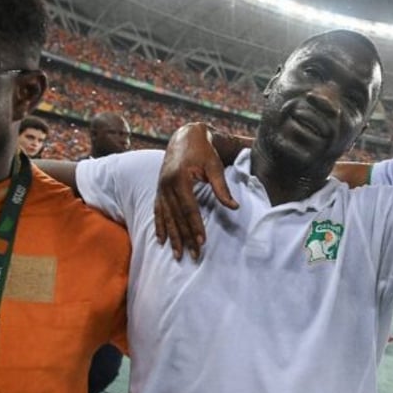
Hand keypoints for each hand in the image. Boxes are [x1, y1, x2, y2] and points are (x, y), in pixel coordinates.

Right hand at [154, 123, 237, 260]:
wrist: (184, 136)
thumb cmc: (202, 150)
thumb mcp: (214, 166)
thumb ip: (221, 188)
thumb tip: (234, 207)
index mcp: (180, 179)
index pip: (189, 208)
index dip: (195, 226)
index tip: (202, 242)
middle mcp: (166, 185)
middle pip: (177, 217)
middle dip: (185, 238)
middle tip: (192, 255)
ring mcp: (161, 187)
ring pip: (166, 217)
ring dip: (172, 237)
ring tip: (177, 254)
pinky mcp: (159, 189)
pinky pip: (158, 211)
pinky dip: (160, 226)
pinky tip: (161, 239)